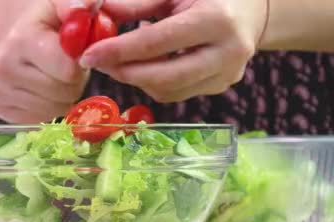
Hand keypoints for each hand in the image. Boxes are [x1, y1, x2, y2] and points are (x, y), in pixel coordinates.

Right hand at [0, 0, 91, 122]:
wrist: (18, 38)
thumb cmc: (46, 23)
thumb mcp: (60, 5)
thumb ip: (76, 4)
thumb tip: (86, 7)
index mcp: (21, 38)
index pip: (68, 70)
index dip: (80, 64)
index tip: (76, 54)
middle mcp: (3, 65)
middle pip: (63, 92)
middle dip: (73, 82)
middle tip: (66, 68)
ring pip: (53, 109)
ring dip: (62, 96)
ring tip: (53, 77)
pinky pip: (38, 119)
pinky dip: (46, 108)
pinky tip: (41, 90)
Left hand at [79, 0, 268, 102]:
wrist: (252, 7)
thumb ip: (136, 3)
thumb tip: (98, 11)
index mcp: (217, 19)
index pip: (156, 43)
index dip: (118, 51)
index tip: (88, 55)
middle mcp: (228, 51)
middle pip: (163, 77)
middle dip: (124, 72)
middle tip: (98, 62)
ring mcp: (227, 74)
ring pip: (167, 91)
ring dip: (135, 78)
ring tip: (120, 58)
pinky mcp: (220, 86)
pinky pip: (176, 93)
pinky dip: (152, 82)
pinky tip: (145, 63)